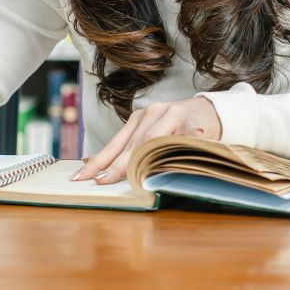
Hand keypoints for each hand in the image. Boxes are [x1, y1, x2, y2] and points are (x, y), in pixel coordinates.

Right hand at [71, 97, 221, 184]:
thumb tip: (196, 140)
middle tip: (89, 180)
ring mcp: (142, 114)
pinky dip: (105, 153)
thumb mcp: (208, 136)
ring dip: (99, 159)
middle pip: (127, 142)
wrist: (205, 109)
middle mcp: (153, 112)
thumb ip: (198, 140)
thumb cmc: (206, 127)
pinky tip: (90, 164)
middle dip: (107, 164)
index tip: (114, 177)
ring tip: (80, 175)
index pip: (148, 141)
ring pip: (118, 140)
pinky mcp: (136, 119)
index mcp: (172, 115)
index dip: (130, 161)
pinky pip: (119, 138)